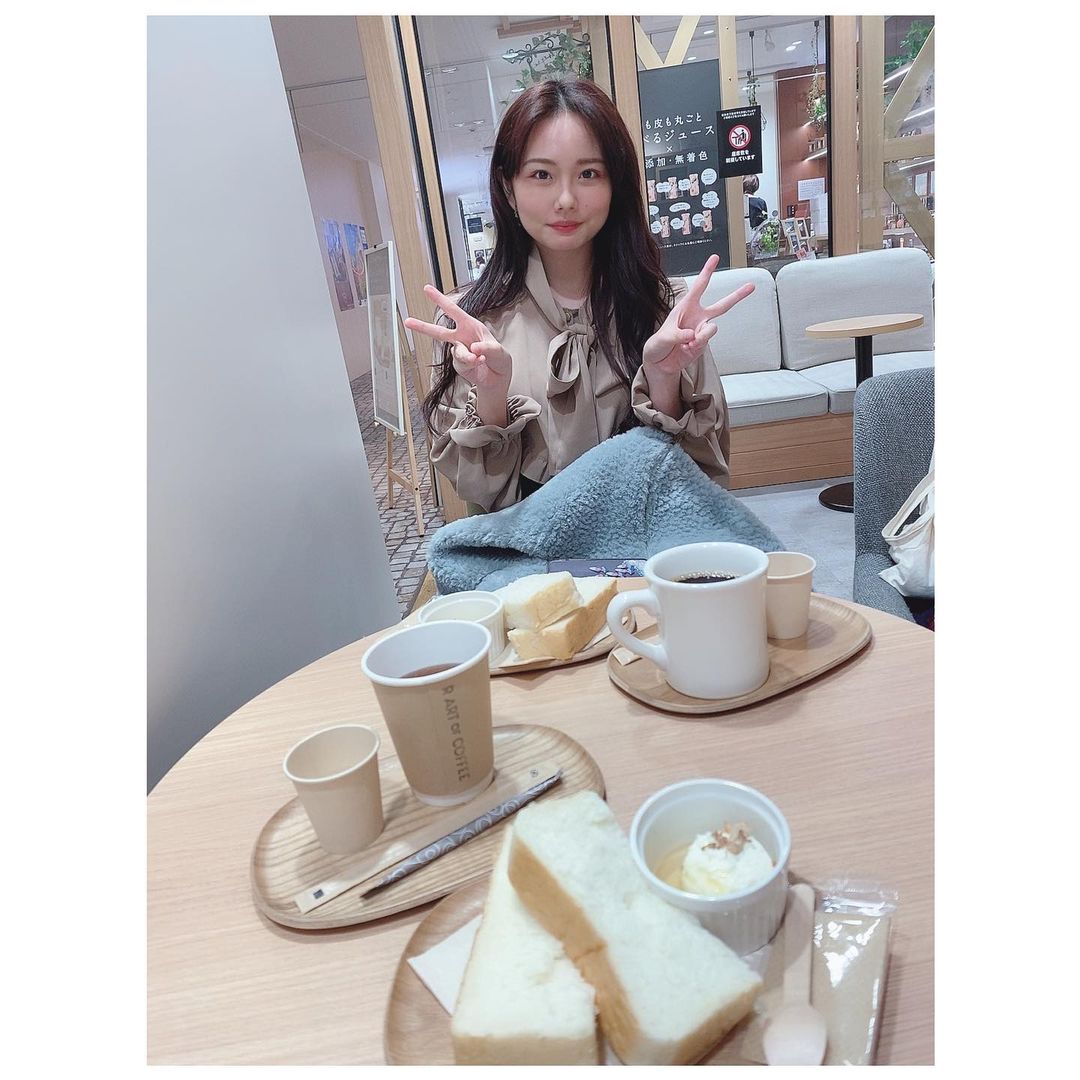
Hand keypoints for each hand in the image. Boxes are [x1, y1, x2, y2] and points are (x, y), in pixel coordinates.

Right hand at [404, 285, 511, 389]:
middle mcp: (462, 337)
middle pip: (439, 331)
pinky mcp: (458, 364)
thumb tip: (473, 348)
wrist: (498, 379)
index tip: (426, 289)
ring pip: (456, 352)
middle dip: (422, 326)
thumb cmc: (500, 359)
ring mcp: (459, 351)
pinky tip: (479, 364)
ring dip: (469, 357)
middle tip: (407, 321)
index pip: (453, 310)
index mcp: (471, 326)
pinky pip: (461, 363)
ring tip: (480, 359)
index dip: (440, 299)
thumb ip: (487, 348)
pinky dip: (471, 365)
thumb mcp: (499, 351)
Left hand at [642, 255, 754, 376]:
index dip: (707, 271)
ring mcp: (701, 331)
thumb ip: (678, 335)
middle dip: (737, 296)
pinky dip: (694, 348)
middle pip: (722, 305)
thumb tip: (692, 335)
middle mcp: (697, 317)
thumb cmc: (657, 345)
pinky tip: (685, 350)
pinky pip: (704, 344)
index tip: (715, 257)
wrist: (659, 364)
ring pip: (712, 329)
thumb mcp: (662, 338)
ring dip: (700, 337)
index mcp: (685, 307)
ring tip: (687, 343)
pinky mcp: (703, 345)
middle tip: (751, 286)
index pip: (699, 287)